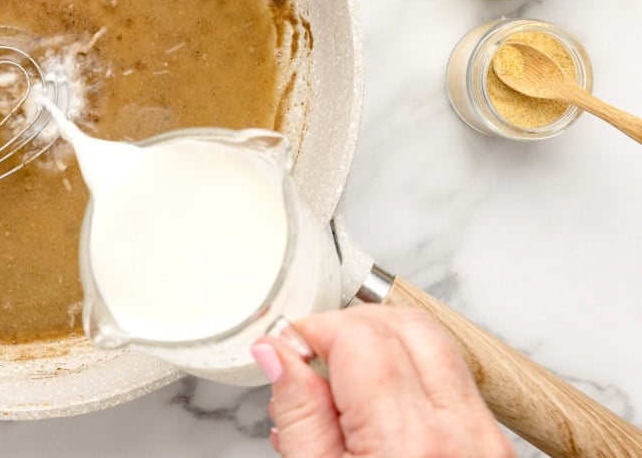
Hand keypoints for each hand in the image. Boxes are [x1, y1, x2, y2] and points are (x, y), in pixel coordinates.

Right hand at [251, 306, 513, 457]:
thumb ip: (299, 417)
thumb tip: (277, 355)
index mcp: (407, 443)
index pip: (360, 337)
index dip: (313, 331)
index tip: (286, 351)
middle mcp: (461, 434)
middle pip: (408, 325)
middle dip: (352, 326)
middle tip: (312, 360)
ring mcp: (486, 441)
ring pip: (436, 347)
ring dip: (383, 347)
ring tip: (340, 392)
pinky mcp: (494, 451)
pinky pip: (453, 384)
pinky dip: (410, 377)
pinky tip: (374, 415)